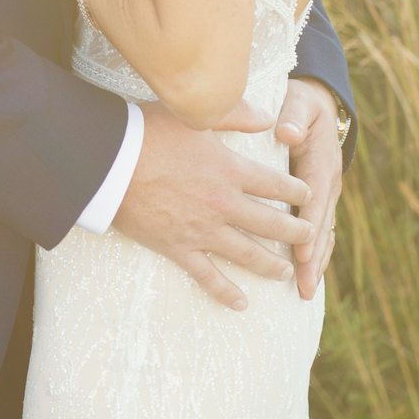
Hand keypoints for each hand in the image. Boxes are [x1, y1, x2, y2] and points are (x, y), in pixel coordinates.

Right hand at [112, 101, 313, 310]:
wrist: (109, 163)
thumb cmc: (148, 132)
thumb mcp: (195, 116)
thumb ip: (235, 114)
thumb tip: (268, 117)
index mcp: (229, 171)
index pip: (275, 184)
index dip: (296, 191)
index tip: (308, 196)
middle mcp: (223, 205)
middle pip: (270, 223)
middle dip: (294, 231)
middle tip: (309, 237)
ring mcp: (202, 231)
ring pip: (247, 254)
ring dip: (271, 264)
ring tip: (287, 272)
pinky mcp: (179, 248)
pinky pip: (207, 276)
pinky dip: (226, 292)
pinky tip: (242, 304)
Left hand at [274, 78, 344, 300]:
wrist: (318, 103)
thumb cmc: (301, 104)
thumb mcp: (299, 103)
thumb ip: (293, 117)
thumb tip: (286, 133)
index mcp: (322, 162)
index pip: (315, 200)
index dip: (308, 228)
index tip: (299, 252)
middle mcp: (329, 183)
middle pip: (322, 226)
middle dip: (313, 257)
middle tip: (303, 286)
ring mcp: (327, 194)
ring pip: (324, 233)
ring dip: (316, 262)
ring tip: (306, 291)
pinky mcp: (320, 200)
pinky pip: (320, 230)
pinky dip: (316, 254)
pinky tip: (307, 276)